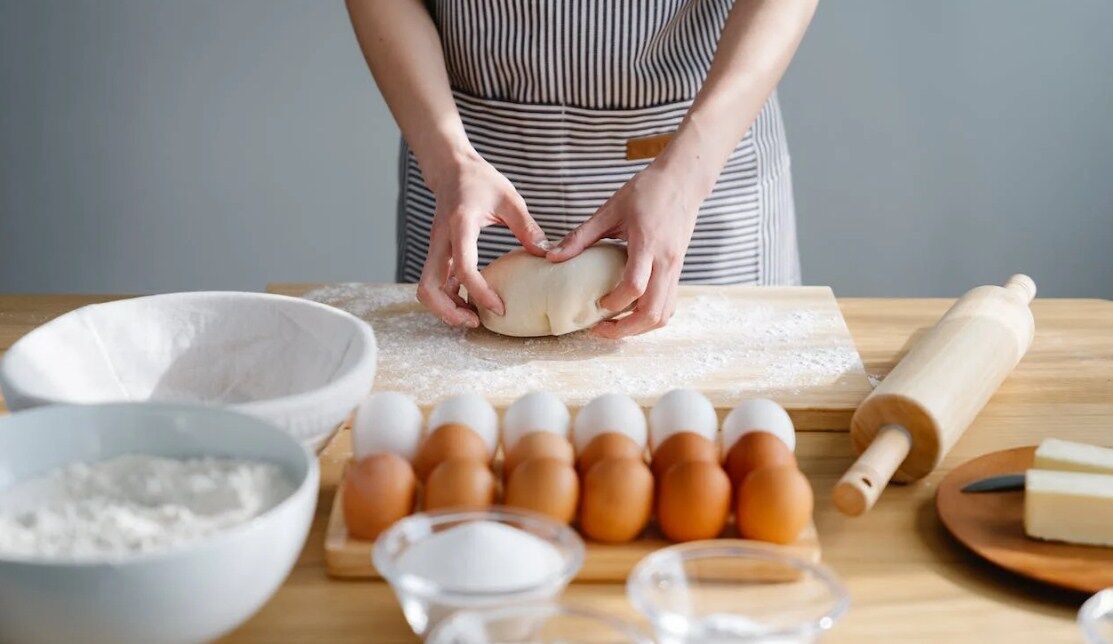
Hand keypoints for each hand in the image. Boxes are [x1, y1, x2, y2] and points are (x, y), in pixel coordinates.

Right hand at [417, 151, 549, 326]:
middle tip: (476, 323)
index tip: (500, 308)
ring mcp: (435, 248)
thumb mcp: (509, 199)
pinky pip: (435, 283)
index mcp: (460, 226)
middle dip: (449, 312)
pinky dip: (448, 298)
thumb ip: (527, 227)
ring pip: (426, 289)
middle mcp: (441, 241)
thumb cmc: (480, 180)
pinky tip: (469, 304)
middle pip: (429, 288)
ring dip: (445, 309)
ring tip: (473, 318)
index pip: (464, 269)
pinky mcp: (437, 253)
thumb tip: (546, 254)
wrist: (451, 168)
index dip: (480, 293)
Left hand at [546, 161, 704, 337]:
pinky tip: (631, 312)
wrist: (684, 179)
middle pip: (654, 312)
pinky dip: (651, 316)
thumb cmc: (647, 190)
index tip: (596, 306)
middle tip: (601, 330)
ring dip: (640, 328)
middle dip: (627, 329)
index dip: (614, 303)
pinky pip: (669, 304)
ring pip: (665, 314)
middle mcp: (666, 261)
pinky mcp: (678, 269)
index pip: (635, 286)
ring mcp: (676, 267)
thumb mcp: (610, 208)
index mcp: (648, 244)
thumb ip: (582, 235)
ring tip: (615, 327)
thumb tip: (552, 256)